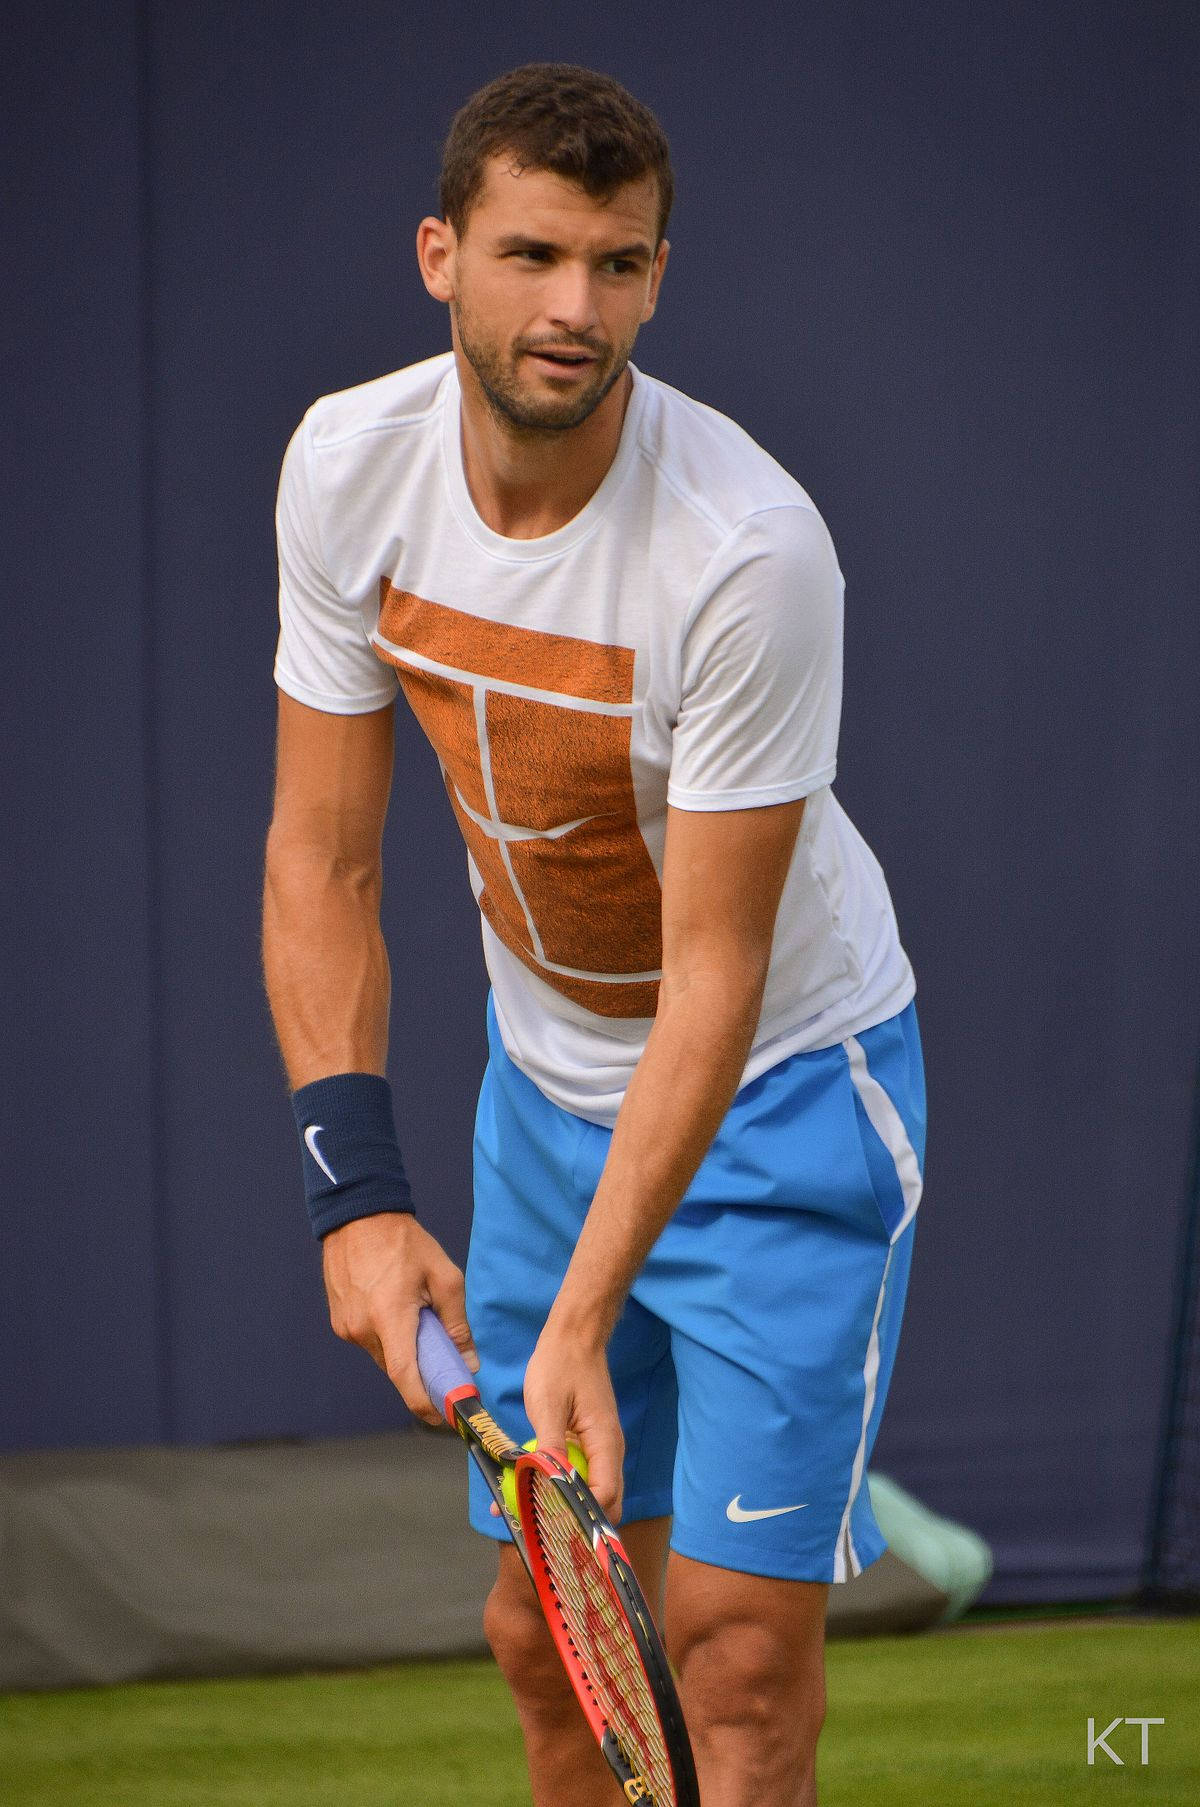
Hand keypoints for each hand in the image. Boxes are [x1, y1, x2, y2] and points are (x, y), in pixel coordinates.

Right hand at [322, 1213, 476, 1425]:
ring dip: (404, 1350)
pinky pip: (371, 1343)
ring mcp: (347, 1327)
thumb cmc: (405, 1243)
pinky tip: (396, 1309)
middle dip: (423, 1372)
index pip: (406, 1378)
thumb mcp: (444, 1277)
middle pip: (398, 1371)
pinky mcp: (340, 1322)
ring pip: (385, 1357)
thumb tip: (469, 1362)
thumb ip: (458, 1324)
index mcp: (390, 1317)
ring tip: (417, 1317)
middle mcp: (363, 1329)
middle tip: (445, 1358)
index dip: (426, 1404)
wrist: (359, 1215)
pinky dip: (388, 1337)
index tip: (446, 1417)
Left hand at [523, 1320, 623, 1522]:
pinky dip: (559, 1484)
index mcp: (606, 1443)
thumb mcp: (548, 1405)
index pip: (605, 1495)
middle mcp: (609, 1451)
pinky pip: (578, 1473)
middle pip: (603, 1501)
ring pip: (590, 1490)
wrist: (572, 1338)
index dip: (582, 1516)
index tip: (552, 1528)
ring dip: (564, 1503)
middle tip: (539, 1529)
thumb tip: (548, 1484)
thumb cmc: (560, 1365)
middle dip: (575, 1519)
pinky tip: (529, 1487)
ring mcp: (599, 1448)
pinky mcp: (587, 1443)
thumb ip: (550, 1446)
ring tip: (528, 1513)